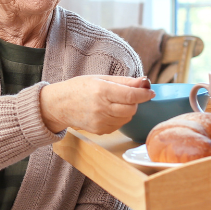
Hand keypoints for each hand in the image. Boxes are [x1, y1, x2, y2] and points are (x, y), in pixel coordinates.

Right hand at [39, 75, 153, 133]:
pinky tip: (109, 112)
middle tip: (128, 95)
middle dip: (135, 102)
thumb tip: (145, 81)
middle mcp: (101, 108)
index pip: (130, 95)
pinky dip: (119, 118)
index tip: (150, 92)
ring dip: (128, 110)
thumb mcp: (101, 78)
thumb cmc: (79, 88)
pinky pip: (119, 125)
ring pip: (127, 118)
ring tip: (115, 103)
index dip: (144, 94)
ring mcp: (100, 122)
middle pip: (131, 108)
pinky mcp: (100, 131)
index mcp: (102, 91)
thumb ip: (124, 81)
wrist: (59, 105)